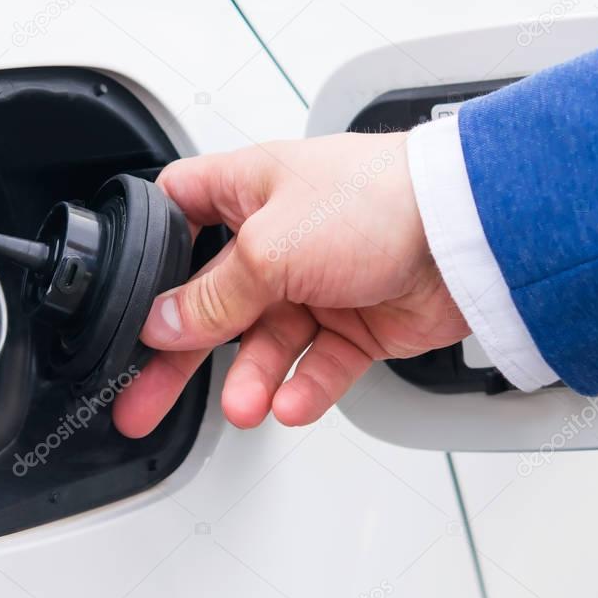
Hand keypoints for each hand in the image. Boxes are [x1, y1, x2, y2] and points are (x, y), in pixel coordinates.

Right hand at [112, 131, 469, 436]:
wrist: (469, 235)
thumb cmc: (380, 199)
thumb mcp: (271, 245)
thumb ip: (213, 294)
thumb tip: (164, 322)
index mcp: (246, 191)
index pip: (177, 213)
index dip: (148, 253)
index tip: (129, 298)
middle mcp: (277, 237)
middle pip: (211, 300)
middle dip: (179, 351)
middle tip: (144, 394)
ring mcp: (316, 282)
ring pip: (263, 343)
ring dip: (251, 378)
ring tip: (245, 405)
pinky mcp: (354, 324)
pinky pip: (315, 366)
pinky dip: (302, 388)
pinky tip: (291, 402)